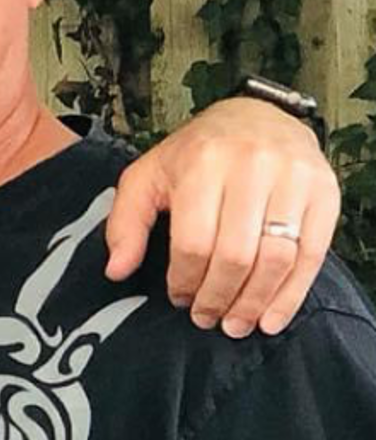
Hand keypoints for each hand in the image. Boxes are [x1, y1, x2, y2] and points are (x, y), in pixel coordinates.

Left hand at [103, 96, 338, 337]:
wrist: (259, 115)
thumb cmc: (197, 153)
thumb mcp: (148, 175)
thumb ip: (126, 222)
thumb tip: (115, 271)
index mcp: (201, 163)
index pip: (193, 240)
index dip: (184, 279)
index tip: (179, 298)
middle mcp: (251, 168)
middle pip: (236, 255)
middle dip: (218, 297)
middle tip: (206, 318)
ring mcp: (293, 180)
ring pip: (276, 259)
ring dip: (254, 302)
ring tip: (236, 324)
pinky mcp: (324, 195)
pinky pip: (311, 257)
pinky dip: (291, 295)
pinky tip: (271, 317)